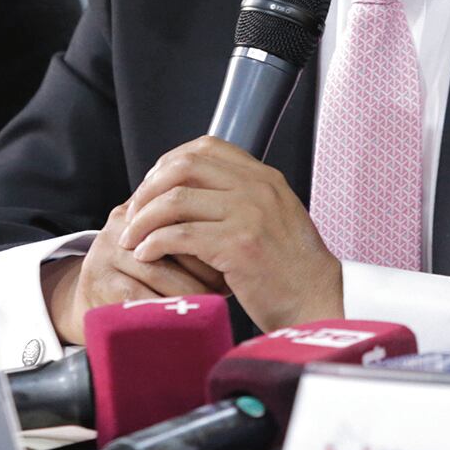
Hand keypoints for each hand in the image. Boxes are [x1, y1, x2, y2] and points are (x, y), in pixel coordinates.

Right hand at [44, 204, 224, 344]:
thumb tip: (247, 230)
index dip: (212, 234)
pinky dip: (169, 310)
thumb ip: (192, 227)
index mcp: (141, 203)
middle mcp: (121, 222)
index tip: (235, 254)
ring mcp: (106, 252)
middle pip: (174, 239)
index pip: (184, 210)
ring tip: (213, 303)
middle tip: (229, 282)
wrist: (94, 302)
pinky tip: (186, 319)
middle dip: (208, 264)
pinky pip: (142, 298)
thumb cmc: (145, 275)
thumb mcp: (165, 243)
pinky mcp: (99, 283)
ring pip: (162, 273)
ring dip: (193, 291)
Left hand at [118, 136, 341, 330]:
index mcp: (264, 178)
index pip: (206, 147)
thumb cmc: (290, 271)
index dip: (169, 163)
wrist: (318, 302)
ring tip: (131, 239)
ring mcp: (249, 214)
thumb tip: (194, 195)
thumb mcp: (275, 218)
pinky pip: (180, 235)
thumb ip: (242, 200)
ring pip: (175, 200)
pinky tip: (145, 255)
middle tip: (133, 214)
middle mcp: (257, 188)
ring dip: (143, 219)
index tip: (152, 187)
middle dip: (148, 189)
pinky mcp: (239, 246)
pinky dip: (154, 243)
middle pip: (184, 167)